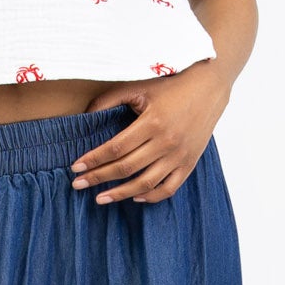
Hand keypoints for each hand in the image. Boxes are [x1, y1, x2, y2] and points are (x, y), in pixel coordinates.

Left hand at [70, 61, 231, 203]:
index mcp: (153, 122)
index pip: (115, 148)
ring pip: (145, 183)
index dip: (93, 159)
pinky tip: (134, 196)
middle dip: (98, 178)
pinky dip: (151, 197)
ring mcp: (180, 156)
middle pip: (126, 168)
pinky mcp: (189, 163)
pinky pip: (169, 188)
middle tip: (78, 184)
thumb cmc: (170, 86)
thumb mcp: (139, 87)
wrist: (209, 88)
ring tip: (100, 198)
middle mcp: (167, 142)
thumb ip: (109, 100)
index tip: (76, 168)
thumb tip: (83, 116)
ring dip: (120, 193)